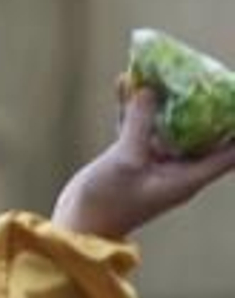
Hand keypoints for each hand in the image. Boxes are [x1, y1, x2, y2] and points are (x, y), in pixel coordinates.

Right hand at [52, 89, 234, 237]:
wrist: (78, 226)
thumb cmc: (107, 202)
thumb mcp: (126, 160)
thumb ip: (139, 123)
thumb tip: (148, 89)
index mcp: (188, 177)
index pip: (229, 153)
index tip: (232, 99)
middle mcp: (178, 168)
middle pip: (200, 132)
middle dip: (201, 104)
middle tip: (200, 75)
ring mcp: (154, 162)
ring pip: (167, 126)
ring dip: (164, 101)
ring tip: (161, 71)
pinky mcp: (132, 158)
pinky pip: (140, 128)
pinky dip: (134, 109)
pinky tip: (125, 84)